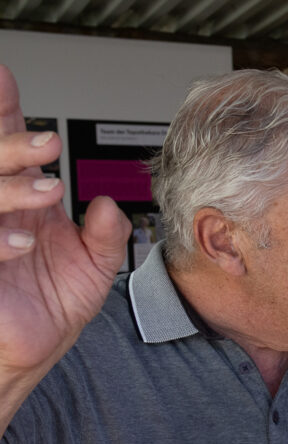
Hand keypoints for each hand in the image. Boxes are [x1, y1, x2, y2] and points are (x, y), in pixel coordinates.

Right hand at [0, 65, 129, 377]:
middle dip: (12, 145)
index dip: (4, 112)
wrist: (29, 354)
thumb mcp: (96, 268)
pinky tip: (22, 243)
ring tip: (47, 192)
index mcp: (23, 203)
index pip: (7, 148)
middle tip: (46, 144)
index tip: (5, 79)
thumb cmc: (52, 308)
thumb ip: (109, 235)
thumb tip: (110, 203)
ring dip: (8, 187)